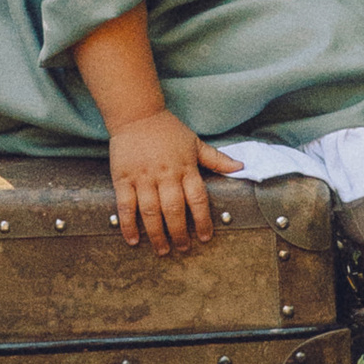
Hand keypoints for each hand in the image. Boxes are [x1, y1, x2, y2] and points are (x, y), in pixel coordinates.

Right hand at [107, 108, 239, 253]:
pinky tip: (133, 239)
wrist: (136, 113)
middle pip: (174, 210)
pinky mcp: (123, 178)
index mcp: (185, 167)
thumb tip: (241, 167)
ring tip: (162, 250)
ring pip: (151, 211)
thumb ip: (216, 159)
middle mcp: (165, 174)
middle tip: (183, 248)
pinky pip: (125, 205)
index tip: (205, 237)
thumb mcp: (195, 142)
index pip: (197, 199)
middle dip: (179, 233)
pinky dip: (128, 224)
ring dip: (157, 234)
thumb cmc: (167, 129)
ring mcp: (143, 177)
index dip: (202, 220)